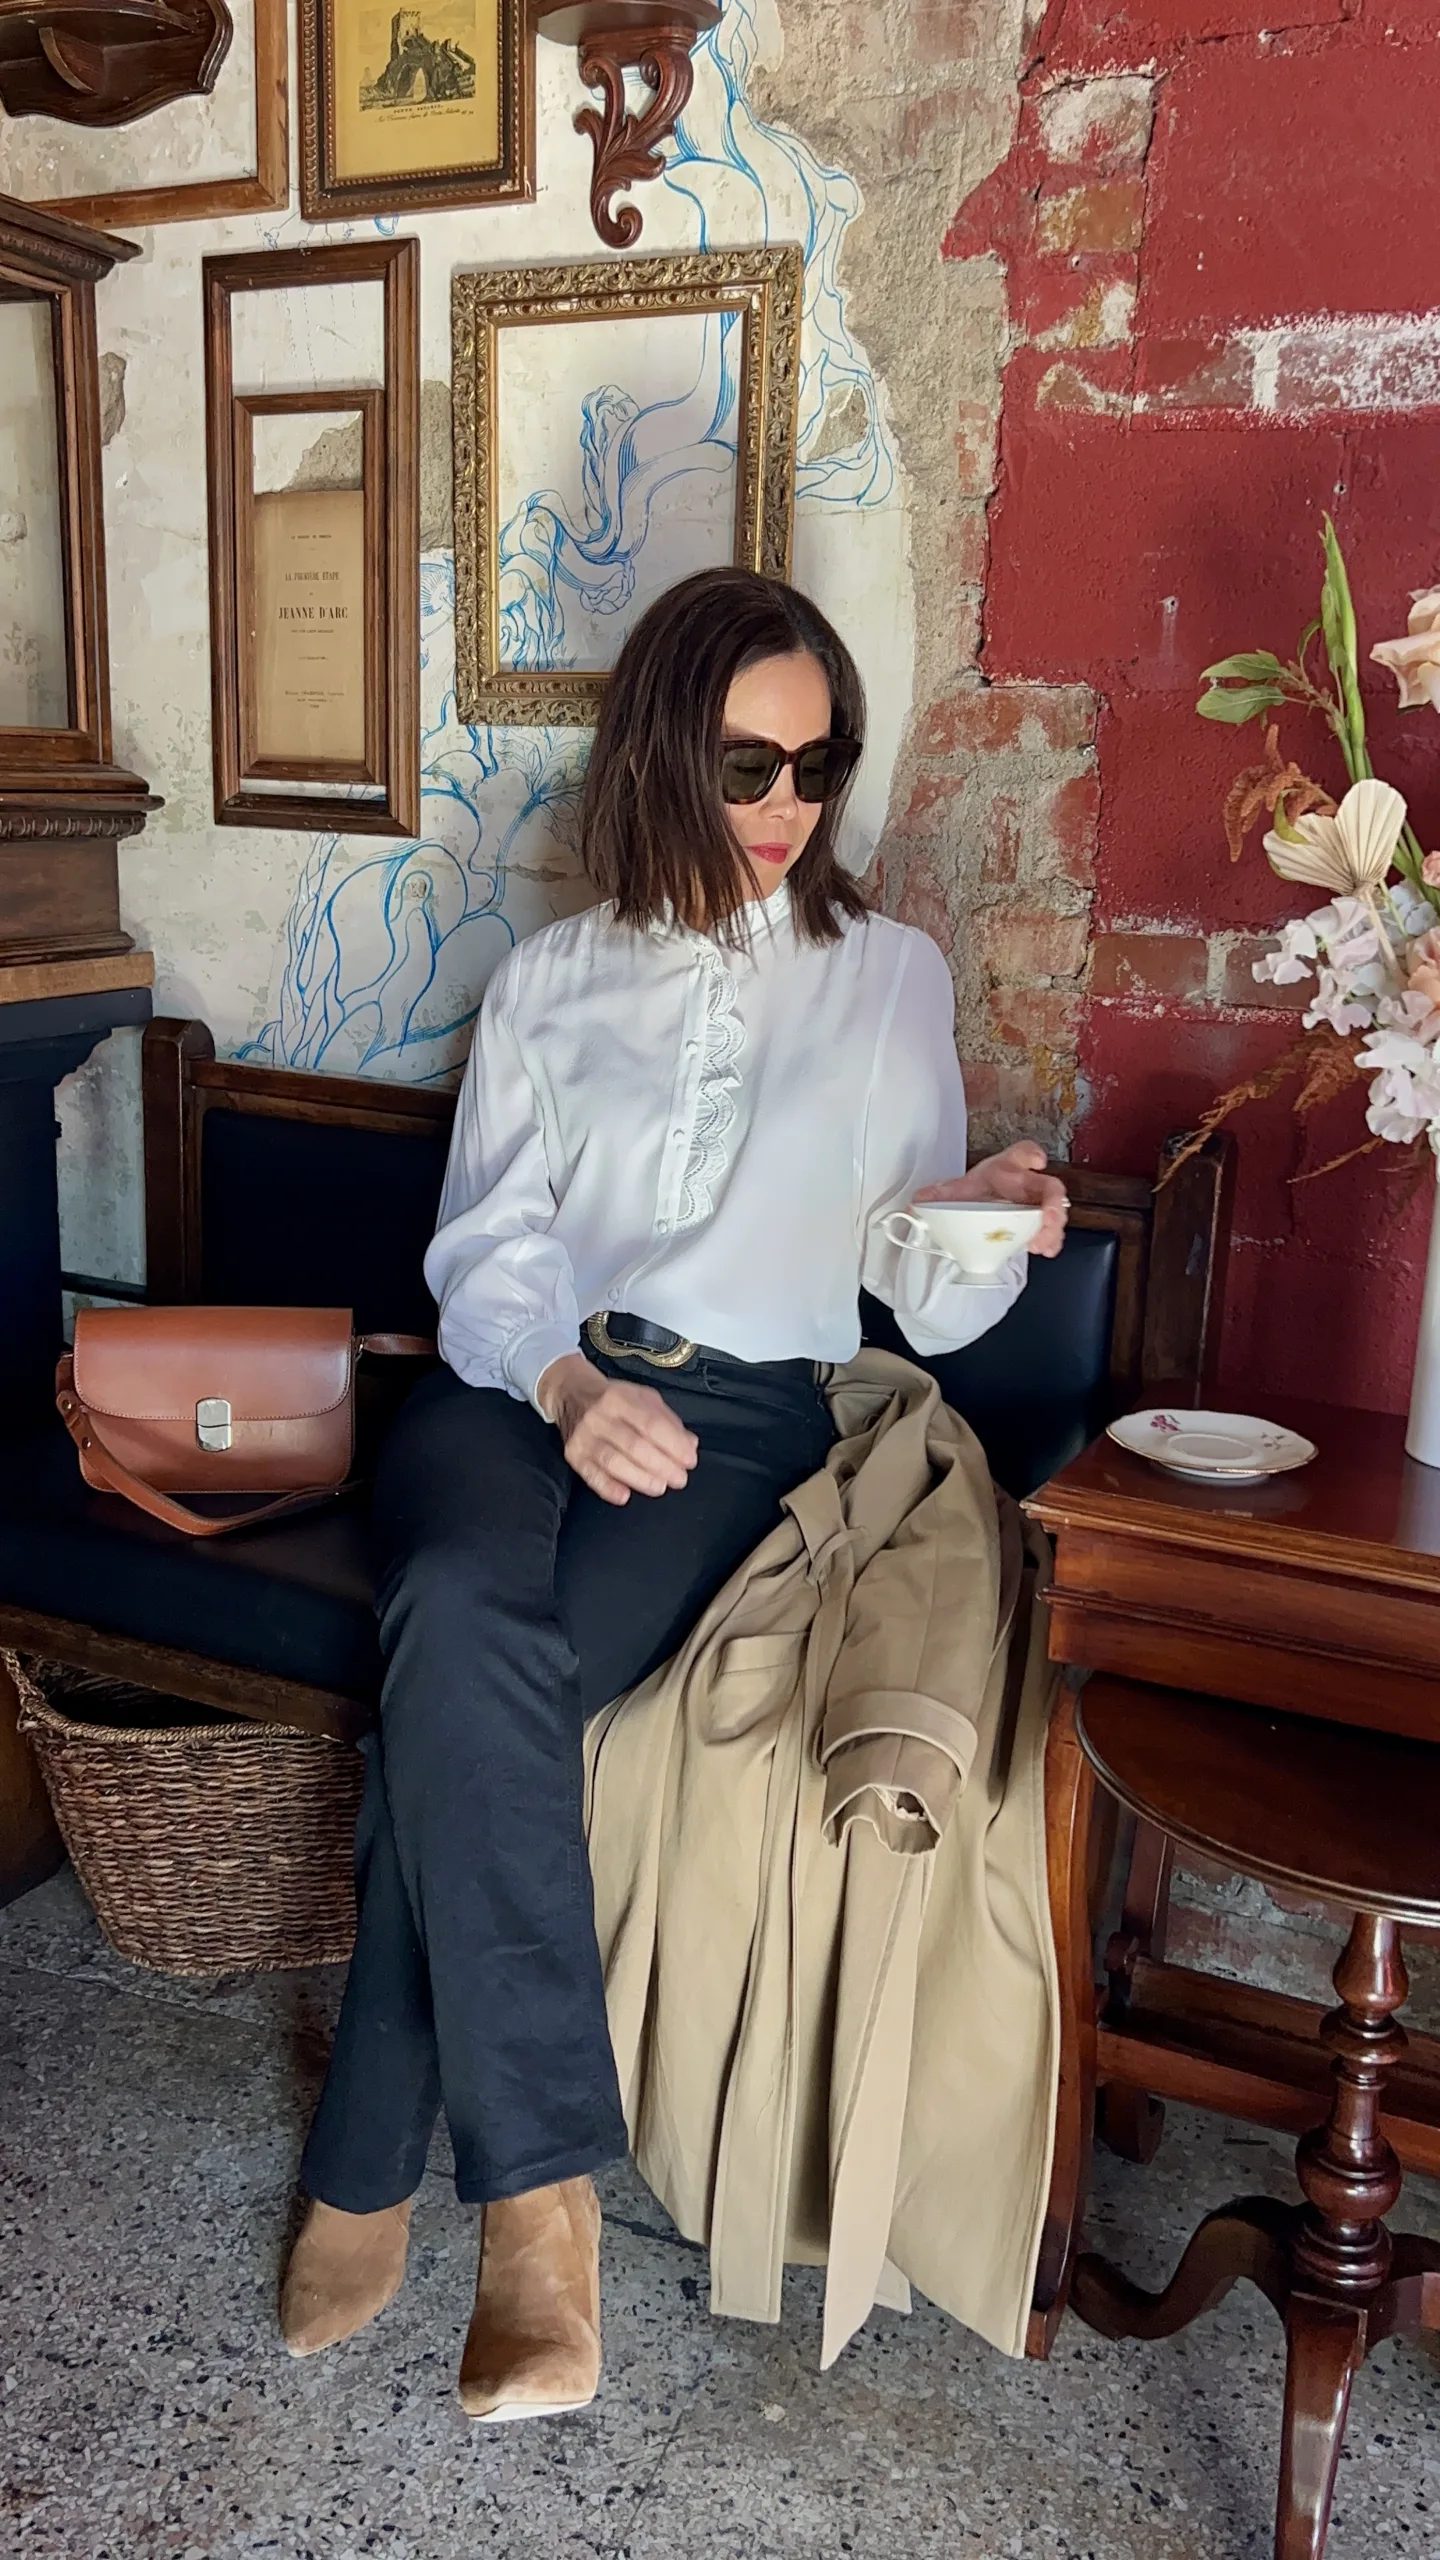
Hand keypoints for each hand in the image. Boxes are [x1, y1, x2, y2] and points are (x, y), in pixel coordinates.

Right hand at [537, 1352, 698, 1505]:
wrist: (570, 1393)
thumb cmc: (613, 1399)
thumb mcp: (643, 1398)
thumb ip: (667, 1421)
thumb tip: (689, 1445)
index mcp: (620, 1398)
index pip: (651, 1424)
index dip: (674, 1445)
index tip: (689, 1460)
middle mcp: (599, 1416)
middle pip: (634, 1445)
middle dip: (662, 1466)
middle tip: (679, 1479)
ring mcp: (583, 1436)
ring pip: (613, 1462)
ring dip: (640, 1478)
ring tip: (660, 1487)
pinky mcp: (573, 1454)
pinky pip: (590, 1475)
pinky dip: (608, 1488)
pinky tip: (624, 1496)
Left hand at [915, 1140, 1069, 1257]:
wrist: (978, 1208)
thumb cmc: (975, 1192)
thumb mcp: (957, 1191)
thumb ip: (937, 1195)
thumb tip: (917, 1202)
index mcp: (1007, 1168)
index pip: (1023, 1152)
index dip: (1033, 1155)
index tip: (1038, 1161)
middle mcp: (1027, 1184)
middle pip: (1049, 1187)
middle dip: (1053, 1204)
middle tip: (1048, 1220)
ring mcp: (1035, 1205)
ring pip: (1055, 1212)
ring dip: (1052, 1229)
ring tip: (1041, 1243)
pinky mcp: (1037, 1225)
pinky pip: (1050, 1231)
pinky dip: (1049, 1241)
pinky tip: (1044, 1250)